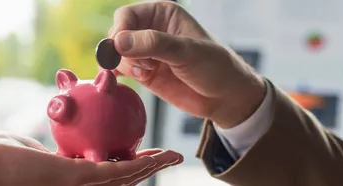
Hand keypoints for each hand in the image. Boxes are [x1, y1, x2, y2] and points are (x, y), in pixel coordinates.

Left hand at [0, 134, 182, 185]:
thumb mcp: (30, 150)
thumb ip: (50, 153)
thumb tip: (56, 149)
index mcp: (67, 179)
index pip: (106, 173)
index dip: (129, 167)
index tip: (144, 156)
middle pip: (120, 180)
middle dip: (147, 169)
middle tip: (170, 156)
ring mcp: (75, 185)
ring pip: (122, 179)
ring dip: (149, 168)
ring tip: (172, 156)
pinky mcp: (72, 178)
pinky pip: (112, 172)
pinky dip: (137, 166)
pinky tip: (153, 158)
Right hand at [108, 1, 265, 128]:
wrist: (226, 97)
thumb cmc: (216, 67)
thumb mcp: (187, 52)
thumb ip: (153, 44)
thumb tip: (119, 42)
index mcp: (163, 14)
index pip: (127, 15)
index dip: (120, 30)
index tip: (120, 48)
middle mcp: (151, 30)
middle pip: (117, 34)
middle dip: (121, 50)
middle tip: (140, 64)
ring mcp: (146, 53)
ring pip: (117, 54)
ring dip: (125, 64)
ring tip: (147, 72)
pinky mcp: (144, 72)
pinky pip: (121, 70)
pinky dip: (119, 75)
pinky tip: (129, 80)